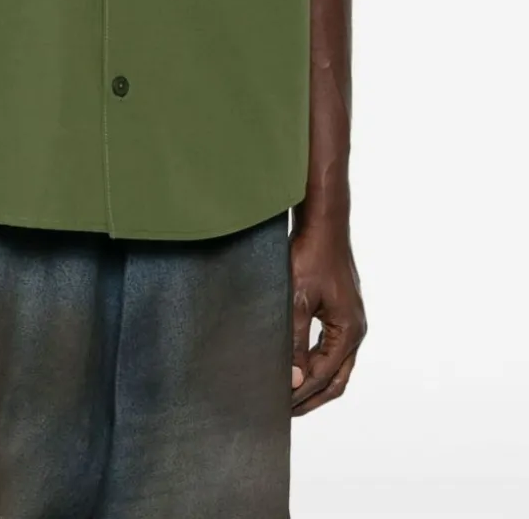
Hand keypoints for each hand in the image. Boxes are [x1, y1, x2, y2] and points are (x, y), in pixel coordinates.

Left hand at [290, 222, 366, 414]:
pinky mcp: (343, 310)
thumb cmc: (310, 256)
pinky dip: (317, 362)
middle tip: (286, 411)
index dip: (301, 394)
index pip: (324, 376)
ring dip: (315, 381)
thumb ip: (294, 341)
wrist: (323, 223)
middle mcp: (355, 329)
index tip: (278, 405)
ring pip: (337, 365)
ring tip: (290, 393)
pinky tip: (298, 362)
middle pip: (337, 379)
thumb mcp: (297, 300)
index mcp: (349, 331)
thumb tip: (293, 379)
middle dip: (312, 397)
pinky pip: (332, 348)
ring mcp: (351, 320)